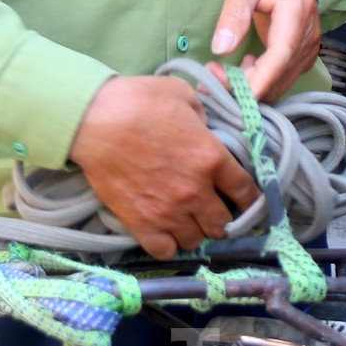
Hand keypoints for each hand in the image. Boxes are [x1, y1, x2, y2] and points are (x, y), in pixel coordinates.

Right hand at [69, 75, 259, 259]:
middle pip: (224, 224)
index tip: (249, 200)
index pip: (246, 190)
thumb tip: (206, 128)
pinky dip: (170, 244)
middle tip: (216, 209)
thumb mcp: (182, 95)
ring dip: (197, 232)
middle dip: (224, 218)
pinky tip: (167, 232)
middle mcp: (195, 191)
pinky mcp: (141, 224)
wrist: (93, 120)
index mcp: (210, 157)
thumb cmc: (138, 101)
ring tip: (190, 221)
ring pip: (197, 241)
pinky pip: (166, 251)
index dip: (252, 198)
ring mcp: (168, 212)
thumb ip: (203, 114)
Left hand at [208, 0, 320, 102]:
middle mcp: (308, 35)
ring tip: (219, 73)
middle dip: (244, 86)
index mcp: (296, 12)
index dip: (258, 81)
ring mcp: (309, 48)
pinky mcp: (303, 55)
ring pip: (280, 83)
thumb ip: (234, 12)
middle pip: (279, 75)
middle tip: (210, 77)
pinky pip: (282, 79)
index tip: (231, 94)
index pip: (281, 56)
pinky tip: (242, 68)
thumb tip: (221, 48)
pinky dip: (260, 83)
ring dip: (249, 87)